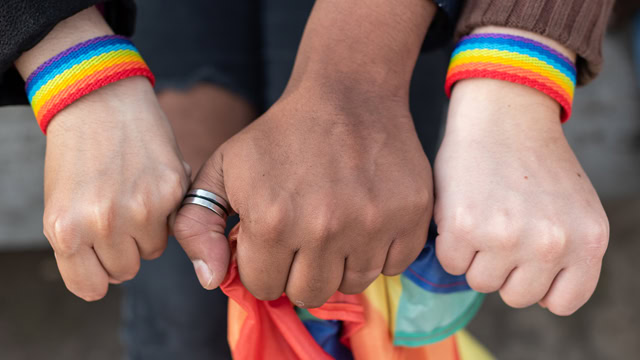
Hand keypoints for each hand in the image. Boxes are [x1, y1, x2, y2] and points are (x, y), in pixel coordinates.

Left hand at [43, 77, 189, 300]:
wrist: (100, 99)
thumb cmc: (77, 152)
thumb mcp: (61, 203)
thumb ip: (81, 243)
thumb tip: (111, 274)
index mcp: (65, 229)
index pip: (90, 287)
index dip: (96, 274)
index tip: (100, 259)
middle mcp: (103, 223)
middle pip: (125, 271)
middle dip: (122, 250)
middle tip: (117, 217)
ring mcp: (141, 208)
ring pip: (152, 251)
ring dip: (146, 232)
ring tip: (135, 197)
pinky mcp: (171, 192)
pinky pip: (174, 225)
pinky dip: (166, 211)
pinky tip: (152, 184)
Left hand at [174, 84, 432, 307]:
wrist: (347, 94)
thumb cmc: (280, 135)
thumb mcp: (222, 168)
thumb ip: (196, 225)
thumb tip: (211, 280)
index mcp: (272, 221)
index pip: (265, 286)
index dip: (265, 265)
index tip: (274, 240)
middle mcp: (323, 229)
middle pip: (310, 293)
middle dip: (300, 271)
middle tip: (305, 236)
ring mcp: (372, 224)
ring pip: (353, 284)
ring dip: (341, 264)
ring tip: (337, 226)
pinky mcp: (410, 217)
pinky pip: (393, 266)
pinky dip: (380, 252)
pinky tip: (367, 220)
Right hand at [434, 79, 608, 315]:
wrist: (504, 114)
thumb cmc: (534, 163)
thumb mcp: (574, 209)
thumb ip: (567, 253)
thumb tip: (538, 295)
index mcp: (589, 240)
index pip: (562, 302)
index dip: (539, 283)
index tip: (527, 260)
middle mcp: (552, 243)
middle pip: (517, 297)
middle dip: (503, 270)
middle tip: (500, 231)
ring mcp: (508, 236)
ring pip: (480, 282)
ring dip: (474, 257)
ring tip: (481, 217)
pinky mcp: (465, 226)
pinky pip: (450, 263)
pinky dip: (449, 243)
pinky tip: (460, 211)